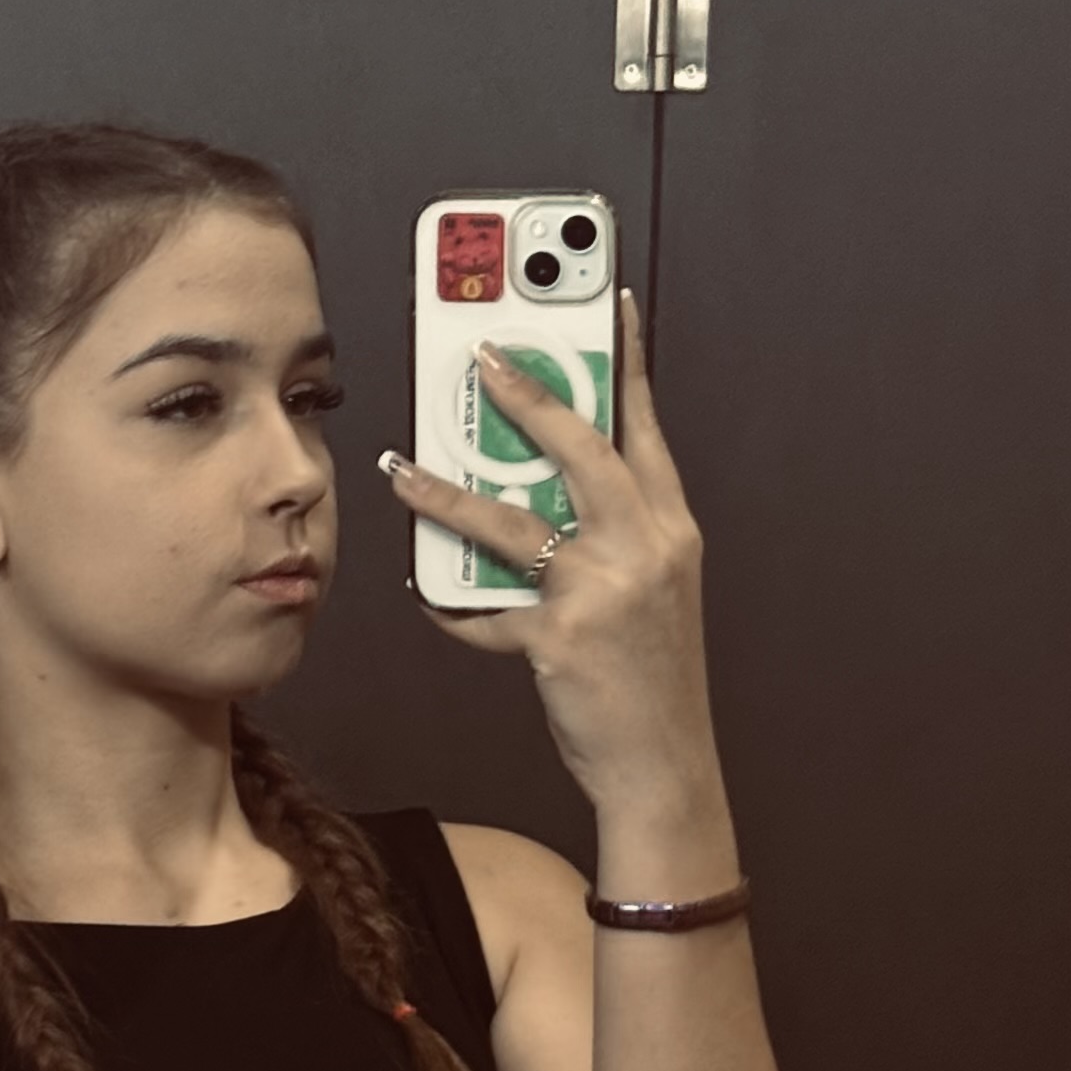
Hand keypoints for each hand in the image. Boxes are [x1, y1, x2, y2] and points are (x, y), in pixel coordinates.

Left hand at [383, 285, 721, 802]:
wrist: (664, 766)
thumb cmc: (651, 681)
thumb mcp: (652, 591)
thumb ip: (610, 535)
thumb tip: (542, 493)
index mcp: (671, 530)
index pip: (645, 428)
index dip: (627, 362)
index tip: (612, 303)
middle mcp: (645, 548)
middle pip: (580, 450)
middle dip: (528, 395)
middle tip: (483, 355)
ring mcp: (604, 591)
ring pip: (510, 521)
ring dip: (444, 493)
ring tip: (400, 468)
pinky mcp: (560, 638)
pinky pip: (484, 609)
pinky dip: (450, 606)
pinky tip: (425, 598)